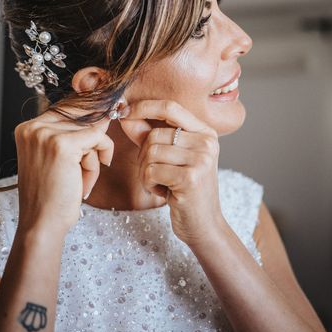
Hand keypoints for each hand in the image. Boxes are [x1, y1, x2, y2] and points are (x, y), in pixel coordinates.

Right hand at [14, 106, 113, 234]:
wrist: (42, 224)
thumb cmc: (51, 197)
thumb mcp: (59, 159)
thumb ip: (74, 134)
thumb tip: (105, 112)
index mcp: (27, 128)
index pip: (67, 109)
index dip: (89, 120)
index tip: (104, 125)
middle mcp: (33, 127)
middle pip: (81, 115)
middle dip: (93, 142)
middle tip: (92, 166)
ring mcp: (45, 134)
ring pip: (92, 128)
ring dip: (95, 156)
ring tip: (82, 179)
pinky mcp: (62, 144)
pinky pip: (98, 137)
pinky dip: (101, 156)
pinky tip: (88, 178)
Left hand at [119, 99, 225, 245]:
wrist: (204, 225)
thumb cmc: (185, 191)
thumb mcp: (172, 158)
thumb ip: (150, 135)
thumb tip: (126, 114)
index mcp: (206, 132)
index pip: (170, 107)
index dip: (143, 107)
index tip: (124, 112)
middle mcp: (207, 142)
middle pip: (154, 135)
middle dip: (143, 156)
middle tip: (155, 175)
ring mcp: (201, 159)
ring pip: (150, 153)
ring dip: (146, 173)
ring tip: (162, 184)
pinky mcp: (190, 178)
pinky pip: (151, 172)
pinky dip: (150, 185)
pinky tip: (165, 193)